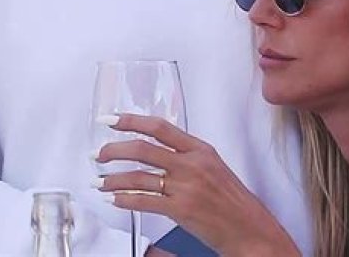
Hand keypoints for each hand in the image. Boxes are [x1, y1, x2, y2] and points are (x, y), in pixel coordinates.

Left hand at [94, 114, 300, 256]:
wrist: (250, 229)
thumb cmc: (232, 201)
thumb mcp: (213, 166)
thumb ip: (187, 155)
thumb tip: (158, 149)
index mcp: (200, 149)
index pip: (159, 127)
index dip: (131, 120)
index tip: (111, 119)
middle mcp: (191, 164)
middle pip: (143, 148)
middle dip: (114, 149)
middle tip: (99, 153)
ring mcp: (185, 187)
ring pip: (139, 176)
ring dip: (113, 179)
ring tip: (100, 181)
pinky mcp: (181, 210)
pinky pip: (144, 201)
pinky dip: (125, 199)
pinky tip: (116, 199)